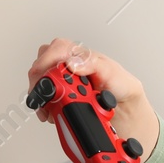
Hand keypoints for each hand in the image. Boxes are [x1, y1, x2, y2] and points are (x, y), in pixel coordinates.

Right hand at [26, 38, 158, 156]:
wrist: (125, 110)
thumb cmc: (121, 86)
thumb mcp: (112, 73)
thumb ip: (93, 65)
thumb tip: (72, 62)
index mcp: (81, 56)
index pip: (56, 49)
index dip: (46, 60)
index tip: (44, 75)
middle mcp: (69, 65)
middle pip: (42, 64)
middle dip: (39, 81)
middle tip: (45, 95)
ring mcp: (63, 81)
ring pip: (40, 81)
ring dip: (40, 95)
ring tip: (48, 107)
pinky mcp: (60, 96)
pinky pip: (44, 98)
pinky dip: (44, 107)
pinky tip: (51, 113)